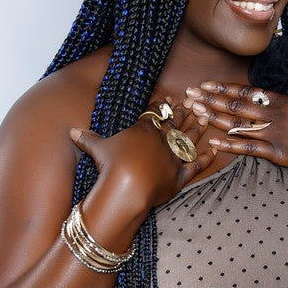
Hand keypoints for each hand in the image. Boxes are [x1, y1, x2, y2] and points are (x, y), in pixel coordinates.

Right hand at [70, 98, 216, 210]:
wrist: (126, 188)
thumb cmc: (111, 165)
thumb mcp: (97, 149)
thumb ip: (89, 139)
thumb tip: (72, 132)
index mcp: (143, 130)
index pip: (154, 114)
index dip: (161, 106)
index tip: (168, 99)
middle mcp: (162, 141)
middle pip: (174, 124)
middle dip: (183, 114)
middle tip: (192, 103)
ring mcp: (173, 158)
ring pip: (188, 140)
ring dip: (197, 129)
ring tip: (205, 118)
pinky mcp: (179, 176)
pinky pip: (196, 166)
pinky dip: (206, 158)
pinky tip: (215, 150)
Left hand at [184, 80, 287, 170]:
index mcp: (283, 99)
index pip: (246, 91)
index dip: (224, 88)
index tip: (206, 84)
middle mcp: (274, 114)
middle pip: (235, 105)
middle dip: (210, 99)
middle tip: (189, 94)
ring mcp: (275, 133)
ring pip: (237, 125)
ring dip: (214, 118)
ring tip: (195, 112)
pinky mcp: (278, 152)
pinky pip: (249, 148)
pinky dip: (229, 144)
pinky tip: (213, 141)